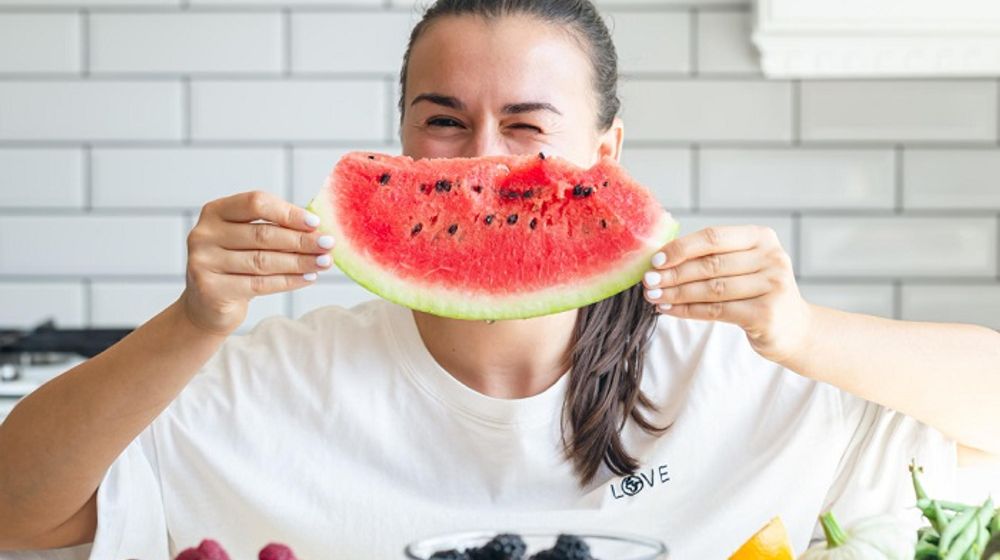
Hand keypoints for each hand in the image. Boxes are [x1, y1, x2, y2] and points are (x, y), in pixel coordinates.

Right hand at [180, 191, 333, 334]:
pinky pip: (259, 284)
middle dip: (300, 240)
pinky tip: (308, 277)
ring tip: (324, 262)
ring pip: (263, 261)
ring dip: (300, 261)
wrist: (207, 306)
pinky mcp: (210, 289)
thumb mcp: (248, 241)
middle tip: (328, 245)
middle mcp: (204, 234)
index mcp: (215, 211)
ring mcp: (203, 262)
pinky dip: (288, 281)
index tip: (315, 223)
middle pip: (262, 234)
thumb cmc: (235, 266)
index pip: (256, 204)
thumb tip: (317, 228)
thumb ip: (274, 229)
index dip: (288, 213)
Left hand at [643, 225, 810, 363]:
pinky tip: (668, 310)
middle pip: (710, 265)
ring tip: (653, 296)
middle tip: (648, 281)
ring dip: (676, 293)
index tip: (655, 260)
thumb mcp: (742, 266)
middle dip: (673, 274)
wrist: (793, 328)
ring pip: (711, 289)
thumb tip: (659, 259)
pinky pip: (716, 311)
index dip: (681, 248)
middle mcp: (772, 257)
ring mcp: (773, 286)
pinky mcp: (766, 314)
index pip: (713, 237)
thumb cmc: (756, 292)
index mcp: (762, 237)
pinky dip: (687, 310)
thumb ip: (711, 257)